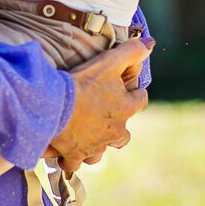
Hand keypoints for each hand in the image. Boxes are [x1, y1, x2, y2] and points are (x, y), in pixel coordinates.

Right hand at [49, 37, 152, 166]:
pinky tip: (63, 153)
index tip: (128, 90)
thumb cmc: (82, 84)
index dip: (135, 94)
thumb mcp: (108, 61)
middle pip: (123, 136)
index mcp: (125, 109)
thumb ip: (131, 51)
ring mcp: (95, 146)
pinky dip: (70, 158)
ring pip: (100, 152)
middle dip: (116, 129)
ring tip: (85, 138)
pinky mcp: (75, 154)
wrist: (53, 106)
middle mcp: (115, 132)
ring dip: (95, 146)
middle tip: (104, 119)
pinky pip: (75, 162)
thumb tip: (151, 43)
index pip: (140, 101)